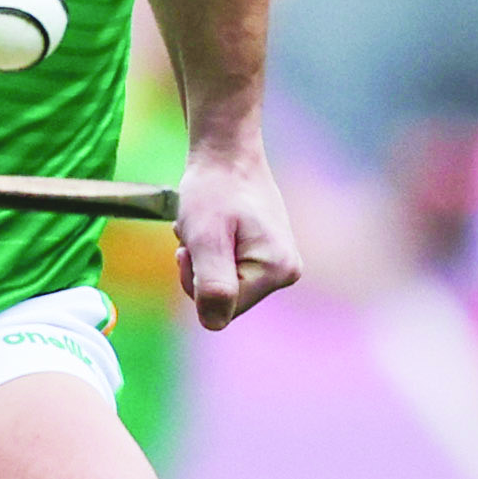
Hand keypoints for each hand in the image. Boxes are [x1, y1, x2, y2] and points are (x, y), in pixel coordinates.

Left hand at [177, 140, 301, 330]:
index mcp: (278, 271)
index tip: (190, 247)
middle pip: (225, 301)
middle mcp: (287, 271)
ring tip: (206, 227)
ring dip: (202, 259)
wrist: (225, 154)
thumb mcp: (205, 239)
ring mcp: (279, 263)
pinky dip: (210, 252)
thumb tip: (213, 324)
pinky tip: (213, 228)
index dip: (196, 282)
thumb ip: (212, 285)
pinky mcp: (268, 255)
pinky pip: (228, 269)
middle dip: (200, 271)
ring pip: (223, 285)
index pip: (223, 310)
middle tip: (196, 235)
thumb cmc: (213, 191)